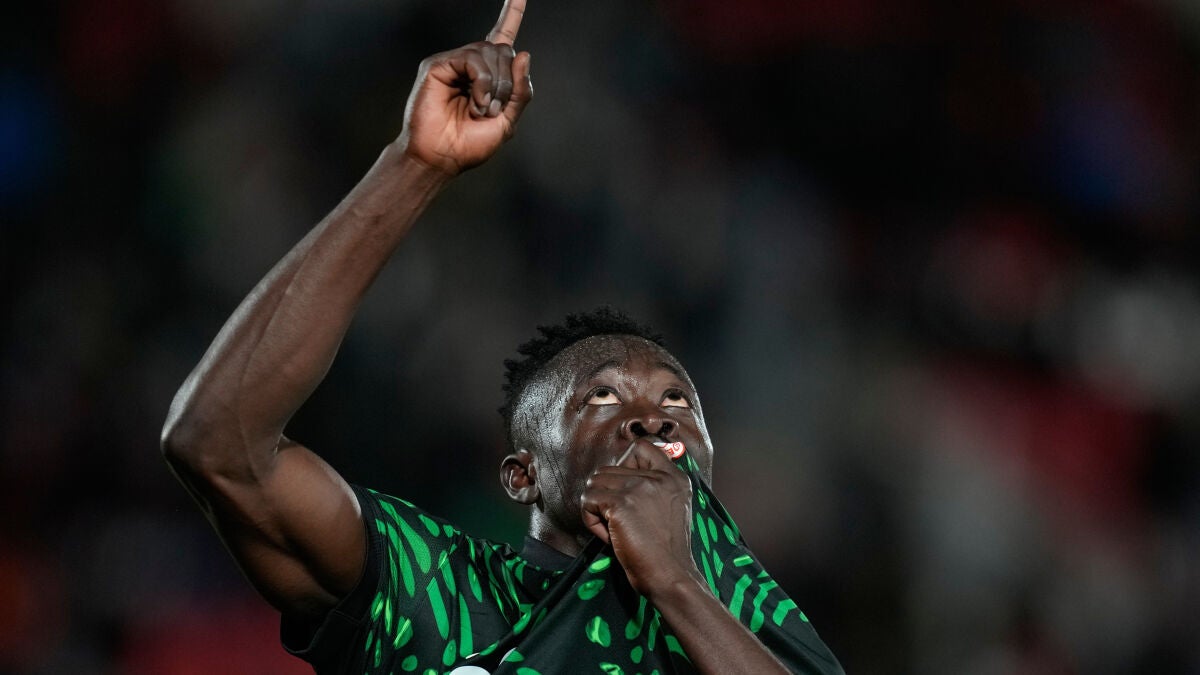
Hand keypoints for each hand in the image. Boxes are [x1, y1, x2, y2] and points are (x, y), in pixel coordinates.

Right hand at [397, 0, 532, 175]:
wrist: (441, 157)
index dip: (513, 13)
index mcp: (489, 76)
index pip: (503, 36)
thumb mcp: (507, 122)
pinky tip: (474, 102)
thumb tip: (524, 54)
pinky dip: (481, 82)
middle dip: (508, 81)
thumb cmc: (470, 145)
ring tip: (482, 109)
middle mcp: (471, 64)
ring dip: (495, 85)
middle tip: (493, 109)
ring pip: (490, 51)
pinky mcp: (439, 65)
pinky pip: (472, 59)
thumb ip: (520, 91)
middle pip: (504, 49)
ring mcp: (454, 62)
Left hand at [581, 439, 699, 595]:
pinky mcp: (622, 503)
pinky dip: (591, 521)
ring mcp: (640, 487)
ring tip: (614, 529)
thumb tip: (617, 476)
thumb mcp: (672, 508)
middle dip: (606, 496)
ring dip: (596, 507)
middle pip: (609, 468)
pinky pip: (588, 500)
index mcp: (675, 477)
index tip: (624, 491)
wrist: (670, 575)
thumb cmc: (666, 551)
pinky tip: (611, 537)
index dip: (624, 464)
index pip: (642, 447)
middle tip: (619, 523)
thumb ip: (655, 487)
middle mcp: (660, 477)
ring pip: (594, 482)